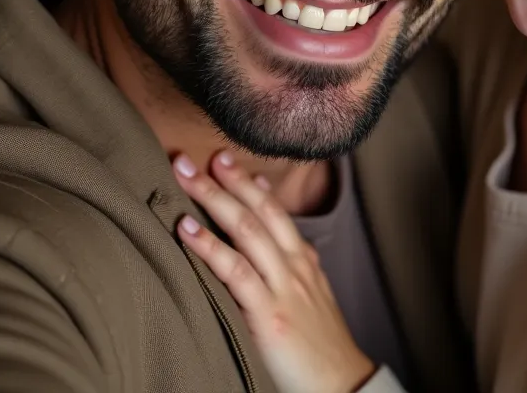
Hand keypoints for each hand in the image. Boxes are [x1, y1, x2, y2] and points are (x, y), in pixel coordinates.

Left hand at [173, 152, 374, 392]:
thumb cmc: (318, 344)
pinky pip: (235, 272)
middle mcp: (295, 265)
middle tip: (192, 157)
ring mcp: (283, 287)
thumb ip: (289, 265)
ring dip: (213, 198)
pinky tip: (186, 230)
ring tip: (184, 176)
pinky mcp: (268, 315)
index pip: (274, 209)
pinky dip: (209, 246)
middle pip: (258, 210)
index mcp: (304, 259)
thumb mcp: (310, 295)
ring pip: (246, 229)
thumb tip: (262, 242)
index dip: (247, 181)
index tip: (223, 157)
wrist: (342, 385)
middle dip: (225, 180)